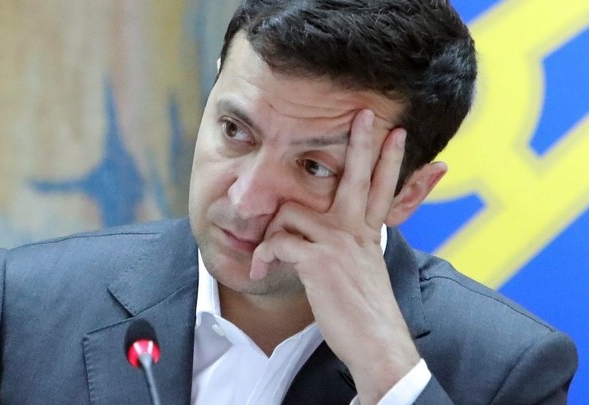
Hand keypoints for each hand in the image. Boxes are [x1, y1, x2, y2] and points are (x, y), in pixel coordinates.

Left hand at [250, 109, 418, 403]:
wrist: (376, 344)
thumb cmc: (363, 312)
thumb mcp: (364, 272)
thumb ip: (355, 248)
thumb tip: (352, 239)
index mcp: (367, 234)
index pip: (382, 188)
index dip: (390, 159)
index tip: (397, 132)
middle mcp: (356, 231)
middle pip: (358, 176)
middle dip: (360, 141)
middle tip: (364, 114)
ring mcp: (338, 242)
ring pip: (291, 211)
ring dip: (271, 232)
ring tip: (264, 257)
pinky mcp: (318, 260)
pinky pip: (277, 241)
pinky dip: (262, 255)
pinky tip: (259, 269)